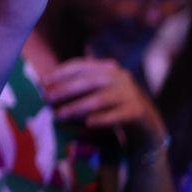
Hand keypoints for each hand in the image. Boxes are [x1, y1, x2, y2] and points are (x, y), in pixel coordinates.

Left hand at [44, 56, 166, 145]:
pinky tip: (89, 123)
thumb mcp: (99, 92)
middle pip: (87, 81)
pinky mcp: (137, 111)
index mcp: (108, 69)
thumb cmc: (115, 107)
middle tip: (47, 99)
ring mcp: (130, 93)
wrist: (147, 125)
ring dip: (77, 107)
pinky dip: (102, 118)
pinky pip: (116, 115)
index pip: (81, 66)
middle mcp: (120, 77)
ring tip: (60, 114)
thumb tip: (49, 91)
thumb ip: (80, 88)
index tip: (44, 81)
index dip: (61, 73)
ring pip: (99, 99)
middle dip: (64, 90)